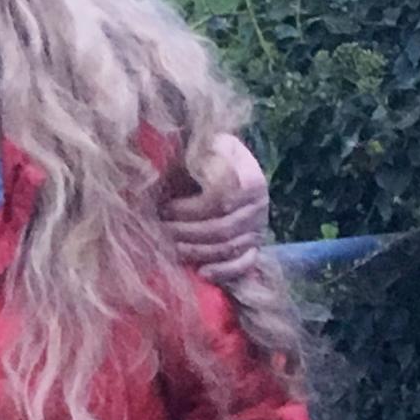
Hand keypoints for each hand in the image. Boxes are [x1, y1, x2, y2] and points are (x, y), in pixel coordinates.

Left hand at [160, 132, 269, 279]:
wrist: (225, 168)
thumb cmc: (205, 158)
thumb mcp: (203, 147)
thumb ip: (197, 155)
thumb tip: (178, 167)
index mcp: (250, 177)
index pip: (219, 200)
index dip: (189, 208)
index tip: (164, 207)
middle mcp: (259, 204)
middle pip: (221, 228)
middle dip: (185, 232)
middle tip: (160, 230)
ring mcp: (259, 226)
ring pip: (228, 247)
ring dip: (195, 251)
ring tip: (170, 247)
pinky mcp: (255, 245)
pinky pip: (244, 264)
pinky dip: (224, 271)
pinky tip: (202, 272)